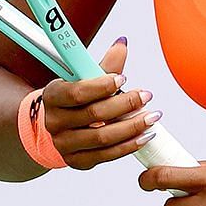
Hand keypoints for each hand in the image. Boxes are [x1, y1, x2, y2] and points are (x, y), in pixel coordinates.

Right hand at [39, 39, 161, 169]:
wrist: (57, 126)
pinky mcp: (77, 161)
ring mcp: (64, 144)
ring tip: (152, 117)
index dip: (102, 86)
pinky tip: (144, 136)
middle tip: (146, 96)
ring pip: (102, 138)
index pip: (77, 92)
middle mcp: (54, 122)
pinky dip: (128, 146)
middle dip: (125, 105)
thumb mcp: (82, 79)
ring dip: (132, 127)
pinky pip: (106, 155)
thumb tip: (122, 44)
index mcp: (53, 96)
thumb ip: (104, 65)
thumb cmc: (74, 98)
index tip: (124, 79)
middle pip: (93, 115)